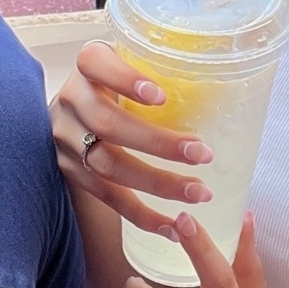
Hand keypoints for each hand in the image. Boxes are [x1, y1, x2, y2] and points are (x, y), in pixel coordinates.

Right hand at [51, 40, 214, 234]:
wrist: (78, 106)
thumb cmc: (122, 80)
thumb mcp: (134, 61)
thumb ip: (161, 68)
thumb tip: (221, 90)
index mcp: (88, 64)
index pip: (94, 63)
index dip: (124, 80)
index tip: (160, 96)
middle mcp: (71, 99)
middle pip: (107, 123)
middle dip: (158, 143)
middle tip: (202, 154)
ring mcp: (67, 138)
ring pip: (107, 165)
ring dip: (157, 183)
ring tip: (198, 192)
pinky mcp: (71, 171)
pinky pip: (107, 197)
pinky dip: (141, 215)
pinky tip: (171, 226)